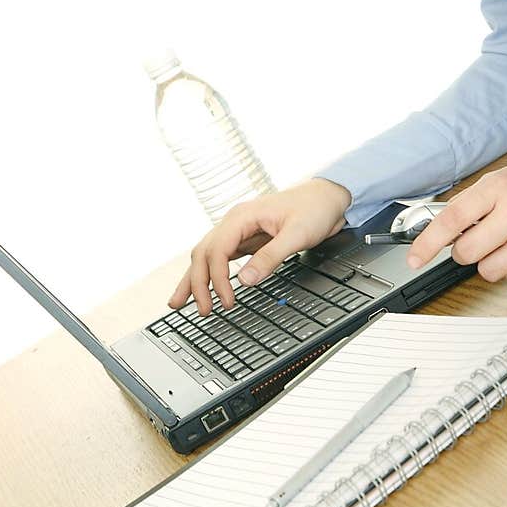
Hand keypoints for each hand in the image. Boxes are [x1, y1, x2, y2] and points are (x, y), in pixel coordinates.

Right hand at [168, 178, 351, 315]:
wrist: (327, 196)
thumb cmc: (314, 209)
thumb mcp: (297, 234)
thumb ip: (271, 257)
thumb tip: (245, 280)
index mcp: (243, 216)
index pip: (217, 249)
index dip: (218, 278)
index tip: (226, 301)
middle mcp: (234, 221)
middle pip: (203, 253)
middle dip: (197, 283)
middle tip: (202, 310)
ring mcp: (238, 230)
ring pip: (206, 255)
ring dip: (194, 279)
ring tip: (179, 303)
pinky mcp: (246, 238)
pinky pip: (220, 257)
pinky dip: (209, 273)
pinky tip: (203, 286)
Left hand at [406, 156, 506, 283]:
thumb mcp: (504, 179)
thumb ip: (473, 203)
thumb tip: (442, 231)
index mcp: (500, 188)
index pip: (452, 221)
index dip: (427, 243)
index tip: (414, 258)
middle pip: (468, 252)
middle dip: (465, 252)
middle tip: (477, 241)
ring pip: (490, 271)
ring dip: (490, 263)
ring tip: (506, 244)